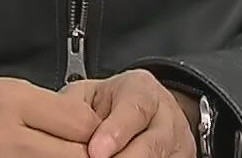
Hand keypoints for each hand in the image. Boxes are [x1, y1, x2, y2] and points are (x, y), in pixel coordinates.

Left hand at [61, 70, 197, 157]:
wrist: (145, 111)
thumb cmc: (110, 104)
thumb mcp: (89, 94)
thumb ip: (74, 107)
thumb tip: (62, 127)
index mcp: (142, 90)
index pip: (134, 110)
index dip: (115, 133)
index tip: (95, 151)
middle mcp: (167, 117)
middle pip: (151, 145)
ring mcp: (179, 143)